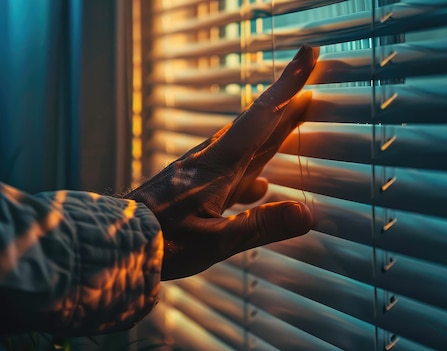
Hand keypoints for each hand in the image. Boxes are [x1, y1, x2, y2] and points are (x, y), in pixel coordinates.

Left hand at [126, 45, 318, 279]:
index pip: (263, 116)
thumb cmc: (161, 240)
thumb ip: (261, 225)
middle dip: (285, 103)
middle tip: (309, 84)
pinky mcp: (195, 186)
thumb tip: (307, 213)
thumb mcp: (216, 240)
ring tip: (293, 122)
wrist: (116, 239)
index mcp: (221, 164)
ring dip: (272, 131)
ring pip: (247, 145)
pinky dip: (253, 170)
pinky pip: (233, 171)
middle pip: (258, 124)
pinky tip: (261, 186)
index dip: (288, 86)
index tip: (306, 56)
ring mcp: (203, 172)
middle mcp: (214, 160)